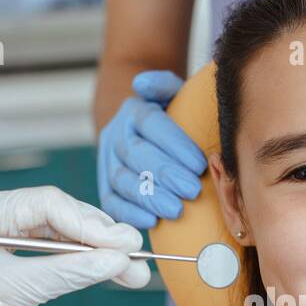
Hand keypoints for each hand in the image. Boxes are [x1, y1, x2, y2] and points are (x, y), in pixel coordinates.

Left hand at [0, 186, 149, 305]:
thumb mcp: (13, 292)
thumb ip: (65, 273)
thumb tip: (115, 262)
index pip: (49, 204)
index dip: (91, 224)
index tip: (124, 246)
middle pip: (61, 215)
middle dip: (101, 238)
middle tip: (137, 256)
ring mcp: (4, 236)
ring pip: (63, 234)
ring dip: (97, 253)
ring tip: (134, 272)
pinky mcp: (11, 257)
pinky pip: (55, 252)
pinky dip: (82, 264)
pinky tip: (109, 273)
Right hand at [97, 70, 206, 229]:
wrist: (141, 133)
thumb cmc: (169, 116)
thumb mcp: (170, 93)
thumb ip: (163, 84)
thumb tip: (144, 84)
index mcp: (134, 112)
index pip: (151, 124)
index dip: (174, 145)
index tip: (200, 164)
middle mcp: (117, 135)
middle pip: (137, 155)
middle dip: (165, 174)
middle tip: (192, 190)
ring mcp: (108, 162)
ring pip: (122, 180)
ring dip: (149, 197)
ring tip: (176, 210)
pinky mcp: (106, 186)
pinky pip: (111, 202)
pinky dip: (130, 213)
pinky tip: (152, 222)